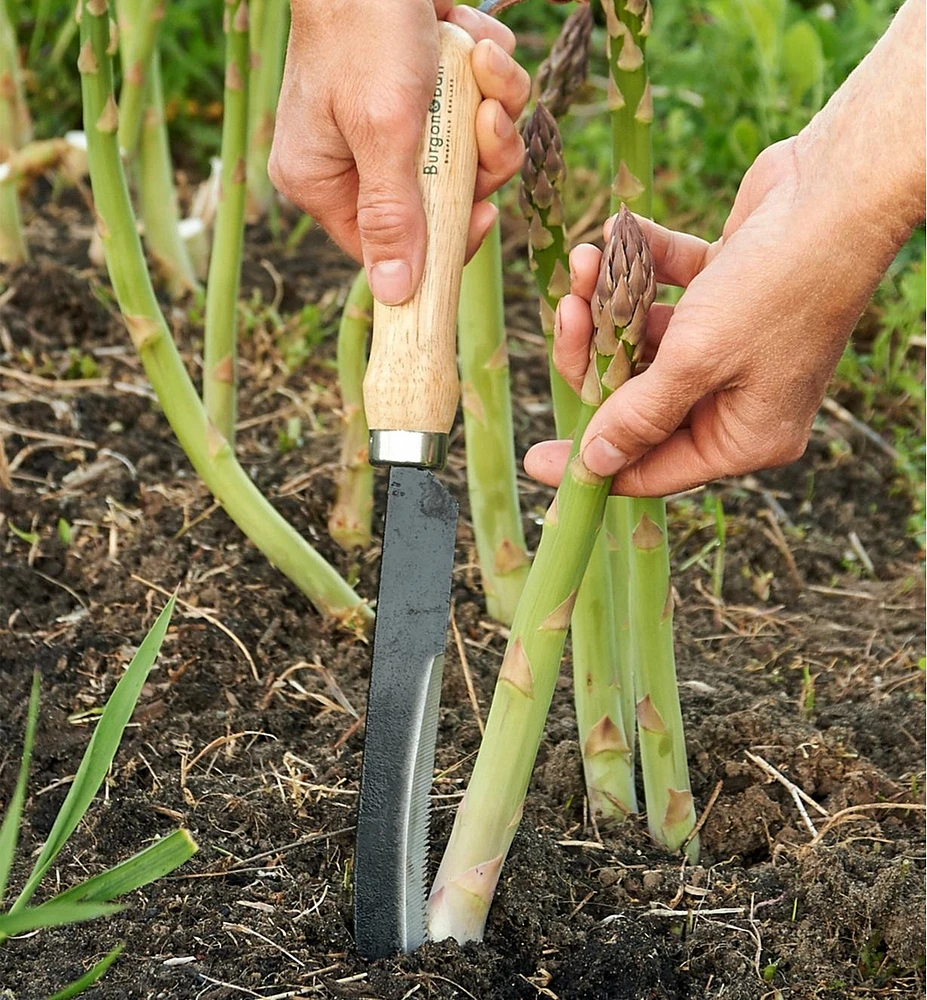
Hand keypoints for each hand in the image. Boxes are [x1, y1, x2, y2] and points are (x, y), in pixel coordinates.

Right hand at [269, 0, 529, 304]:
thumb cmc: (365, 28)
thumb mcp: (383, 130)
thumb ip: (393, 214)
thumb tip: (393, 294)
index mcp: (322, 180)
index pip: (390, 248)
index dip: (445, 238)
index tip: (485, 214)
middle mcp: (352, 159)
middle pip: (438, 201)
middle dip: (478, 159)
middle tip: (486, 121)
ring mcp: (390, 122)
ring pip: (466, 152)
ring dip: (492, 109)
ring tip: (482, 65)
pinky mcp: (423, 88)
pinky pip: (472, 105)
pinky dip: (487, 74)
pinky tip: (474, 40)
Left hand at [524, 138, 912, 496]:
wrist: (841, 186)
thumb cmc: (778, 285)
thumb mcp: (697, 362)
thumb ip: (640, 415)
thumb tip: (595, 466)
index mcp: (745, 435)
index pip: (653, 468)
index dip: (592, 464)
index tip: (537, 461)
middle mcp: (738, 395)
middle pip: (638, 401)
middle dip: (594, 356)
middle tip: (564, 316)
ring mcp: (733, 342)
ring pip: (644, 340)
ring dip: (608, 301)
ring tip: (586, 262)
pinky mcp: (726, 290)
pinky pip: (667, 289)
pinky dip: (642, 263)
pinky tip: (622, 232)